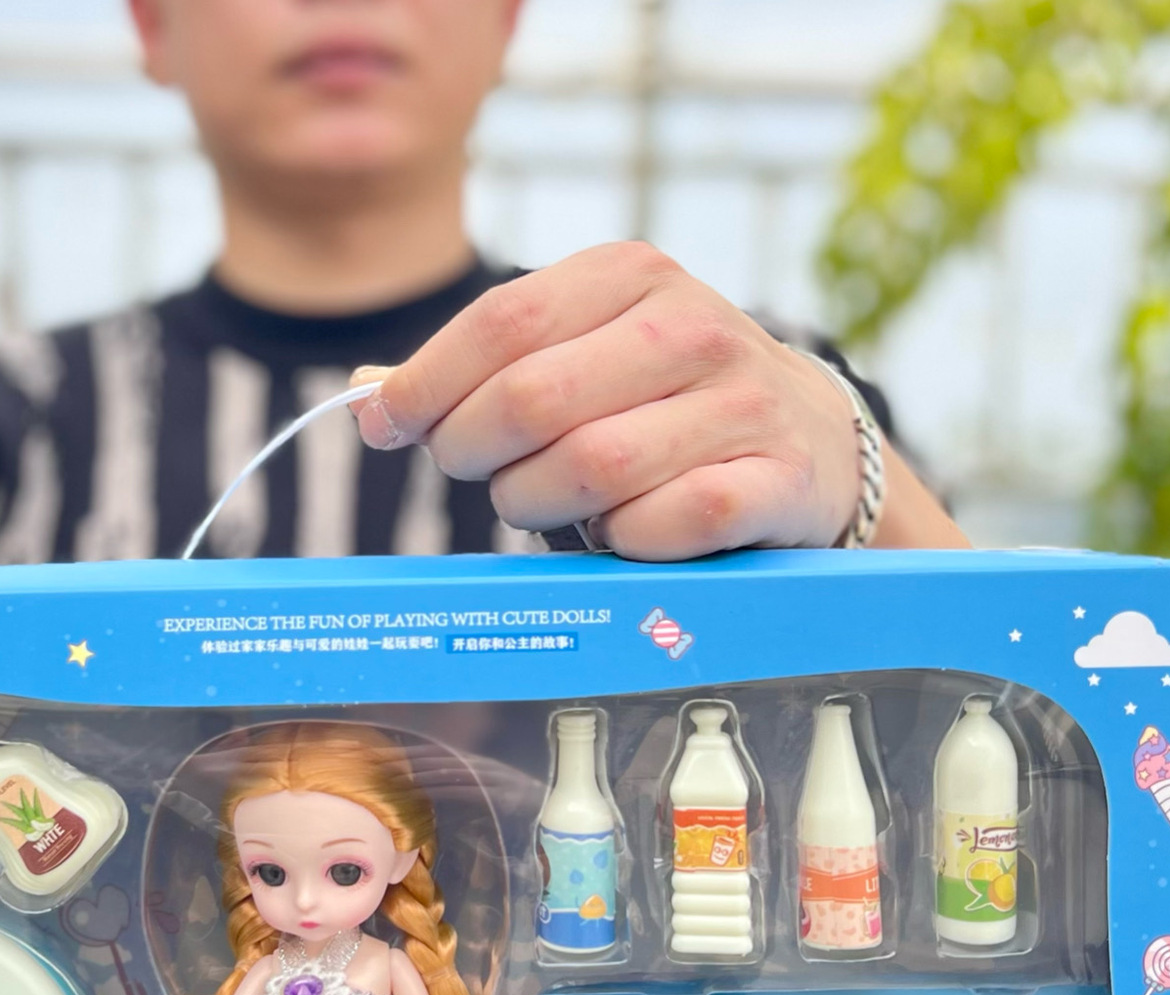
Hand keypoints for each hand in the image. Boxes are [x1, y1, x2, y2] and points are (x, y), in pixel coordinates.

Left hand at [351, 242, 960, 558]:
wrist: (807, 446)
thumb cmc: (657, 412)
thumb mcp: (574, 361)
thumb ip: (474, 374)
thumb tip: (362, 396)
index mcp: (630, 275)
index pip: (500, 323)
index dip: (426, 384)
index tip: (388, 427)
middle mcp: (692, 325)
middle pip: (532, 399)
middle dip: (477, 453)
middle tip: (478, 476)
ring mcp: (741, 401)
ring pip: (591, 467)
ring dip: (544, 505)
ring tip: (549, 504)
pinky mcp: (776, 479)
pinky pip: (663, 524)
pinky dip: (623, 545)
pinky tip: (623, 535)